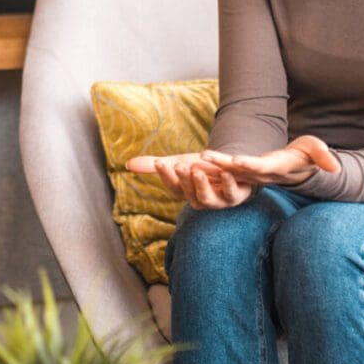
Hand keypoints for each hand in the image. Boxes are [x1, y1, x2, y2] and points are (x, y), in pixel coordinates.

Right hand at [126, 152, 252, 210]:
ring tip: (197, 169)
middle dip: (183, 180)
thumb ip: (155, 165)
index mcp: (185, 193)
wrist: (234, 173)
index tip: (160, 162)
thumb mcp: (179, 164)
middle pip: (188, 193)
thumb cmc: (202, 170)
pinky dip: (228, 183)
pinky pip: (232, 194)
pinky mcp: (236, 197)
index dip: (166, 176)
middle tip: (178, 165)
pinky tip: (226, 171)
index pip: (172, 187)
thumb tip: (127, 164)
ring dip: (201, 185)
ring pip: (207, 199)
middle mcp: (200, 201)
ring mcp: (218, 201)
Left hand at [200, 135, 339, 188]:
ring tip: (186, 161)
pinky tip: (184, 163)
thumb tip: (335, 166)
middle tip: (201, 157)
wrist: (295, 170)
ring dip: (205, 169)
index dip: (248, 164)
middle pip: (235, 171)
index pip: (260, 167)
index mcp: (274, 168)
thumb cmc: (305, 157)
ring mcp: (245, 175)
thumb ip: (322, 155)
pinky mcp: (237, 173)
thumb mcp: (314, 151)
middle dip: (219, 166)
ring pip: (222, 173)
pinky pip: (217, 173)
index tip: (236, 160)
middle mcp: (256, 174)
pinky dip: (204, 169)